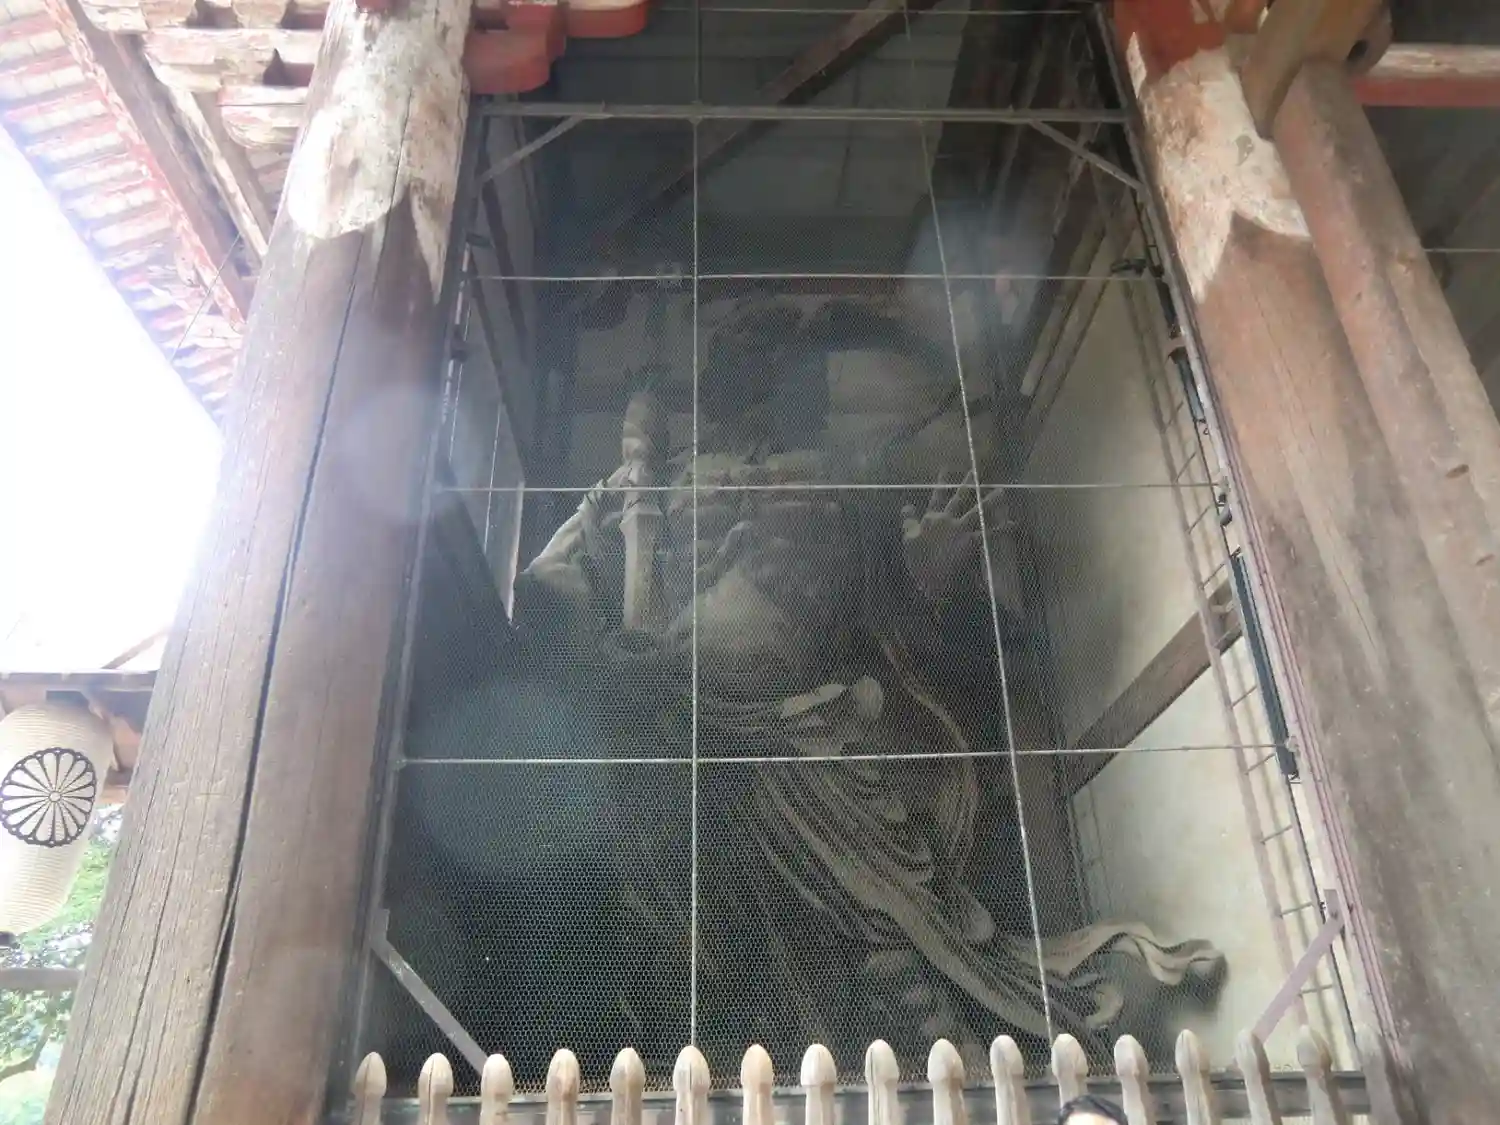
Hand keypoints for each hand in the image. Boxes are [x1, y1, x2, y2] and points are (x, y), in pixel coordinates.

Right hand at [901, 472, 1013, 604]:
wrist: (928, 579)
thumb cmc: (917, 561)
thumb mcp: (908, 539)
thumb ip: (908, 520)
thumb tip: (906, 505)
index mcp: (931, 518)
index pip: (937, 496)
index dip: (941, 482)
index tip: (946, 468)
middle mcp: (947, 519)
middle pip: (959, 497)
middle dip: (968, 483)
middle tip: (977, 470)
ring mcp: (959, 530)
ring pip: (977, 511)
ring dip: (990, 501)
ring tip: (1002, 491)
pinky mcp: (970, 542)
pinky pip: (988, 533)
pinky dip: (1002, 529)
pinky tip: (1014, 524)